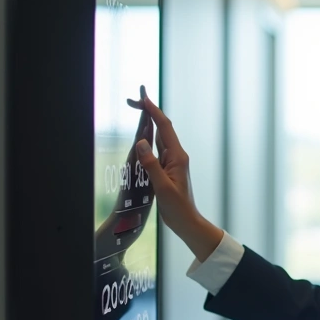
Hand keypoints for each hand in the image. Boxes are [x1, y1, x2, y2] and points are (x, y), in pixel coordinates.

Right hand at [133, 97, 223, 260]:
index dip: (154, 111)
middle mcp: (176, 155)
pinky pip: (157, 149)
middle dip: (149, 113)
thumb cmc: (178, 207)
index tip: (143, 99)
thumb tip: (140, 143)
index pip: (164, 128)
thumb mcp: (162, 187)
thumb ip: (151, 164)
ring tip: (136, 111)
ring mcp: (173, 161)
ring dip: (148, 124)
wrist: (187, 221)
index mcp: (178, 156)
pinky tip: (141, 136)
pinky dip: (148, 139)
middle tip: (133, 101)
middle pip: (162, 128)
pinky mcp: (168, 168)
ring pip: (159, 138)